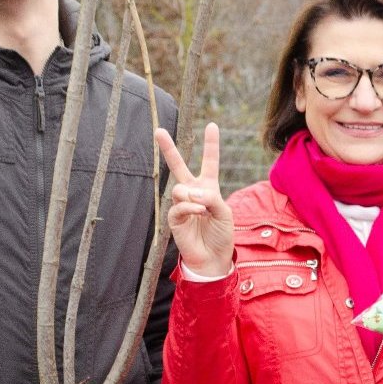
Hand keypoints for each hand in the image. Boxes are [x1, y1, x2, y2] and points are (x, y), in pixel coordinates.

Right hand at [155, 123, 233, 277]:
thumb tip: (191, 192)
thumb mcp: (225, 212)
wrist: (213, 258)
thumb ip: (211, 198)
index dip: (211, 145)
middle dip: (168, 148)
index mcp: (209, 188)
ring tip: (202, 208)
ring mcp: (182, 204)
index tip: (211, 125)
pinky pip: (178, 205)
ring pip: (179, 188)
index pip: (209, 162)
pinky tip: (199, 212)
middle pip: (178, 166)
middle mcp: (193, 192)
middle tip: (158, 130)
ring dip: (192, 196)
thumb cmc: (221, 234)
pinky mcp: (174, 218)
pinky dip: (190, 207)